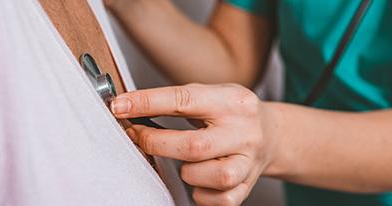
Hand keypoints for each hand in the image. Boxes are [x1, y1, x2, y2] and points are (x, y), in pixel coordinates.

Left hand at [111, 83, 278, 205]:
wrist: (271, 136)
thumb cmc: (231, 115)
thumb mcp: (211, 96)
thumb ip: (176, 101)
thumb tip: (128, 108)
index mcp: (233, 102)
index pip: (184, 100)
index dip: (147, 103)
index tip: (120, 106)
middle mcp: (244, 132)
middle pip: (192, 146)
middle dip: (156, 144)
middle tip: (139, 136)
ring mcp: (247, 162)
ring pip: (202, 176)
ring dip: (186, 170)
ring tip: (190, 160)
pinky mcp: (246, 188)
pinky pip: (212, 200)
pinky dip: (200, 192)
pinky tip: (203, 177)